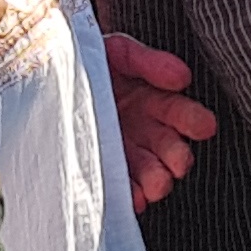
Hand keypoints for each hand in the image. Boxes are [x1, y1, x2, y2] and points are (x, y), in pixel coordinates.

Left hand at [102, 32, 217, 206]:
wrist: (44, 75)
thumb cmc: (89, 61)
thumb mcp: (117, 52)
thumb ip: (149, 62)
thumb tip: (182, 77)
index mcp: (155, 100)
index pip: (181, 112)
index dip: (194, 120)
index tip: (205, 126)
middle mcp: (146, 130)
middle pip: (170, 148)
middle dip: (177, 157)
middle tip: (179, 164)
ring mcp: (126, 152)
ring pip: (150, 172)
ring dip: (156, 181)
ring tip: (156, 186)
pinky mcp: (105, 168)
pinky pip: (123, 186)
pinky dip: (130, 195)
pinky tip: (133, 198)